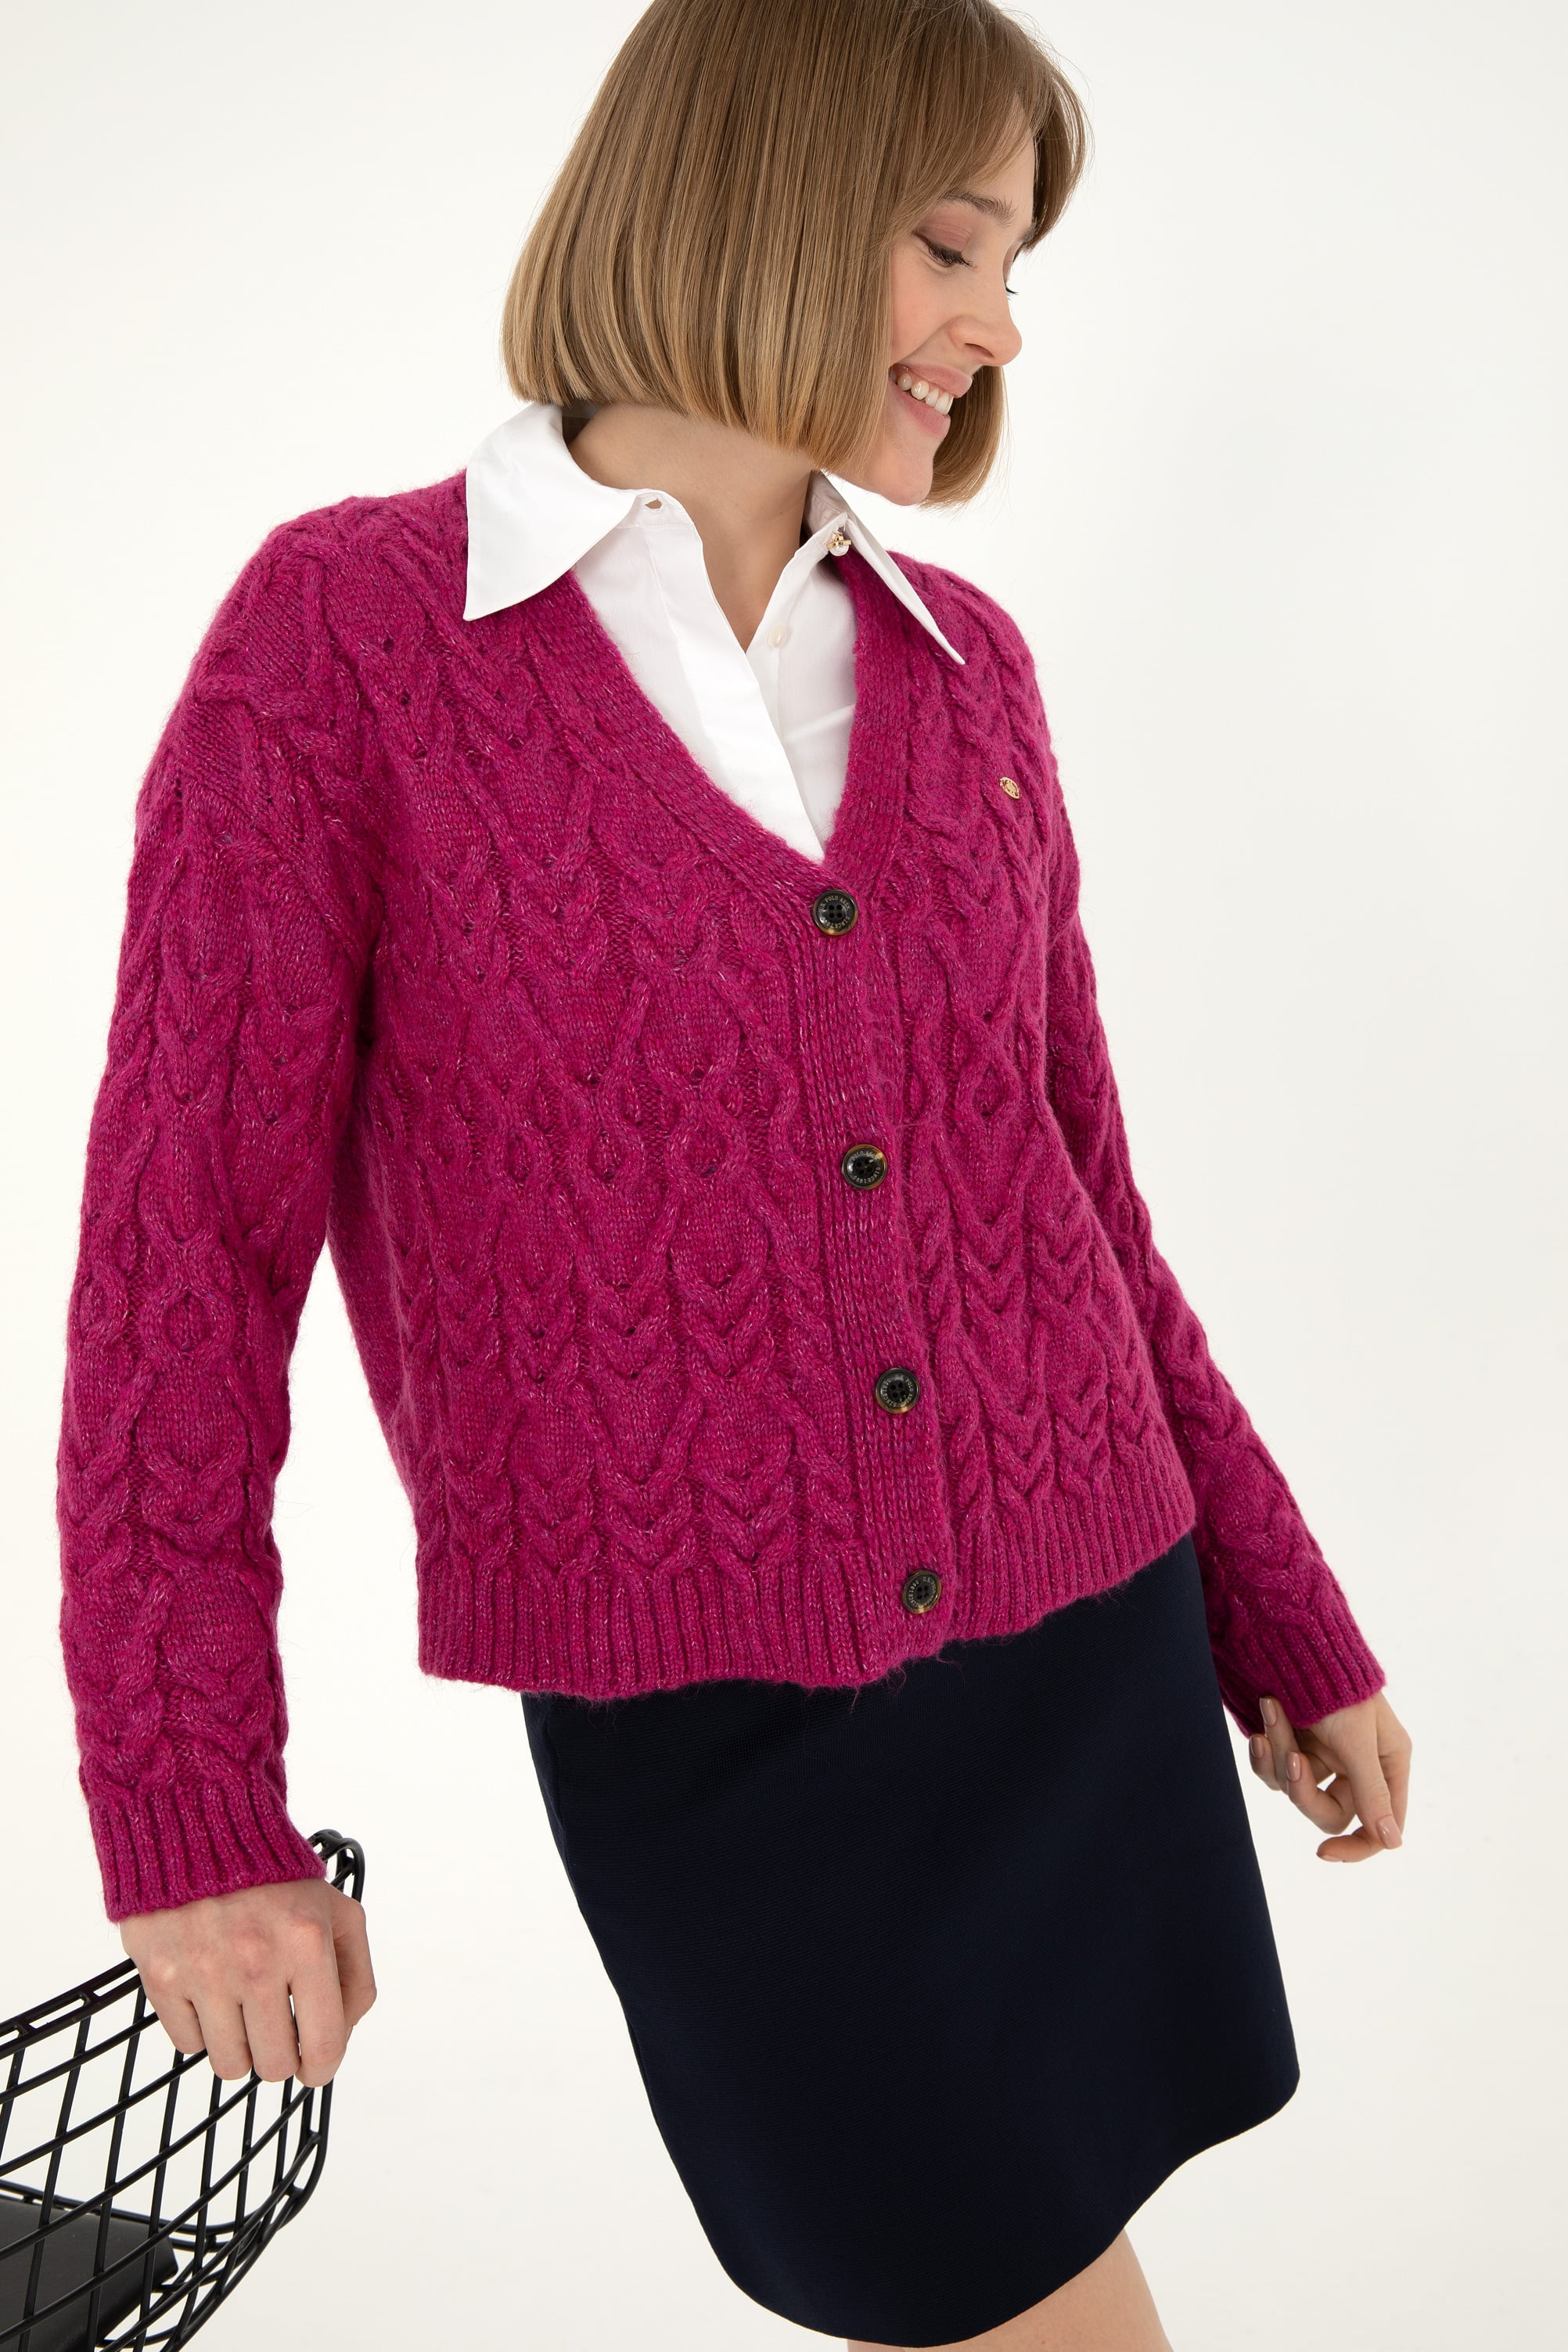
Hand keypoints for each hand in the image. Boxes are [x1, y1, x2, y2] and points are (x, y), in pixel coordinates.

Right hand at [119, 1876, 376, 2084]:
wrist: (200, 1829)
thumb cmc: (274, 1877)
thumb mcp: (338, 1911)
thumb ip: (355, 1976)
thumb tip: (341, 2035)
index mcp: (308, 1943)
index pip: (323, 2045)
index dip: (322, 2069)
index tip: (314, 2066)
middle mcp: (257, 1962)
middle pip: (273, 2065)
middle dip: (279, 2055)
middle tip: (275, 2028)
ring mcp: (205, 1972)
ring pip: (228, 2065)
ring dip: (239, 2046)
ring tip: (241, 2009)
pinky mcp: (161, 1976)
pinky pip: (187, 2044)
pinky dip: (200, 2029)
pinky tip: (208, 1993)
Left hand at [1248, 1688, 1411, 1862]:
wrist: (1291, 1636)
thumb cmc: (1335, 1684)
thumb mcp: (1356, 1738)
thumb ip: (1372, 1791)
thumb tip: (1393, 1843)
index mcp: (1388, 1762)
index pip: (1380, 1825)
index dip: (1356, 1847)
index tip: (1323, 1853)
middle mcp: (1357, 1764)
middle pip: (1329, 1813)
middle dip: (1303, 1788)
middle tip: (1292, 1758)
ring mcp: (1322, 1755)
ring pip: (1295, 1789)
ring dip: (1279, 1754)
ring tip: (1272, 1710)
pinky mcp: (1292, 1743)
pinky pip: (1274, 1769)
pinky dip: (1265, 1751)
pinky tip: (1258, 1729)